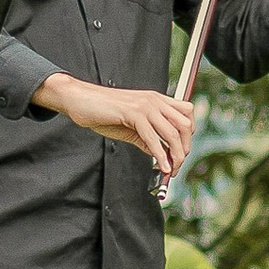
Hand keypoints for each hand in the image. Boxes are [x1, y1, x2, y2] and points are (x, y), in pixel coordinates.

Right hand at [34, 73, 198, 184]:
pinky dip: (159, 155)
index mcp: (156, 99)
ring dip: (175, 155)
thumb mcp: (129, 126)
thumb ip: (146, 139)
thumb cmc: (101, 110)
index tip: (180, 152)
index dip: (188, 135)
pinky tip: (160, 166)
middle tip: (177, 165)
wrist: (79, 99)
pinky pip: (153, 137)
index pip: (187, 114)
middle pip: (185, 125)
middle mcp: (154, 100)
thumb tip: (160, 154)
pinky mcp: (133, 113)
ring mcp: (145, 105)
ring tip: (170, 170)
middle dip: (185, 148)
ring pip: (173, 133)